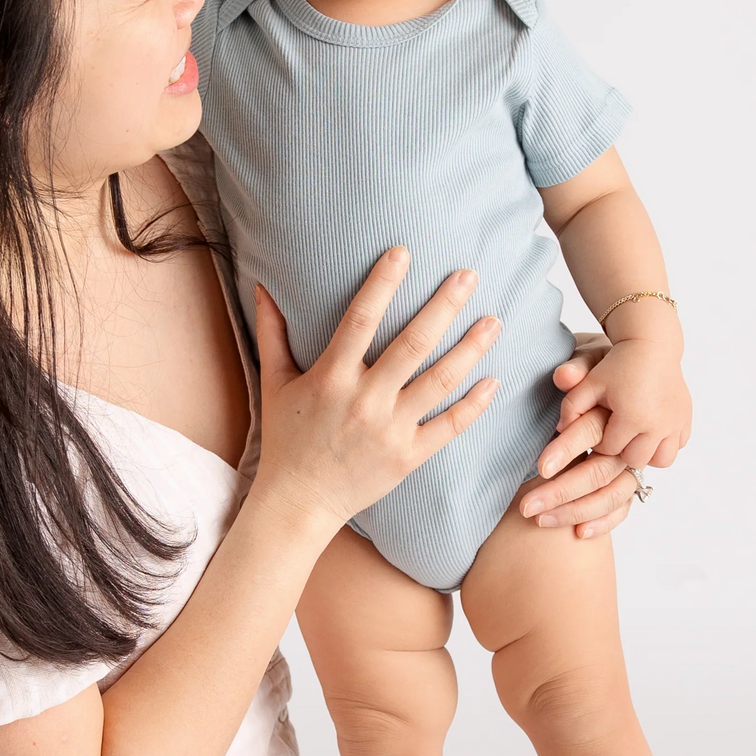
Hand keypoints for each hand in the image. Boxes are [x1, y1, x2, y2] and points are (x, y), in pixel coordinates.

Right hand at [251, 250, 499, 537]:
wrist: (298, 503)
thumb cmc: (286, 439)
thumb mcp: (274, 383)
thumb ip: (272, 333)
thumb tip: (261, 286)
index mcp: (331, 379)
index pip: (360, 319)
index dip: (383, 283)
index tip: (403, 252)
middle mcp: (364, 401)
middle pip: (413, 344)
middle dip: (444, 306)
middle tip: (469, 274)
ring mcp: (390, 431)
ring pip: (439, 382)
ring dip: (470, 349)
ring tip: (494, 320)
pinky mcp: (408, 457)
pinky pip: (449, 427)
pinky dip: (474, 405)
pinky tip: (494, 380)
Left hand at [516, 337, 667, 539]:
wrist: (653, 353)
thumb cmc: (613, 360)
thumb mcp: (592, 358)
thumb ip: (577, 370)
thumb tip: (562, 377)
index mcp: (630, 410)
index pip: (593, 436)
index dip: (564, 452)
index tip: (538, 468)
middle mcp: (647, 433)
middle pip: (601, 472)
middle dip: (562, 492)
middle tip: (526, 507)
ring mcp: (656, 449)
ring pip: (618, 492)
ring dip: (580, 510)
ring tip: (541, 520)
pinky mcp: (655, 461)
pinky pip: (635, 497)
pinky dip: (609, 517)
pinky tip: (581, 532)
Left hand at [555, 335, 690, 471]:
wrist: (651, 345)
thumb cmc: (617, 364)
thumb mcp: (589, 383)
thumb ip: (571, 407)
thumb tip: (560, 430)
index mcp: (633, 417)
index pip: (610, 449)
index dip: (600, 441)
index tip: (599, 427)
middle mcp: (659, 424)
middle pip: (635, 460)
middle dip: (623, 450)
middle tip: (616, 432)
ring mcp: (676, 422)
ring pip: (661, 460)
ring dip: (646, 452)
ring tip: (635, 436)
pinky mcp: (686, 418)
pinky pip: (677, 445)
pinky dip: (665, 443)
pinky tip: (651, 429)